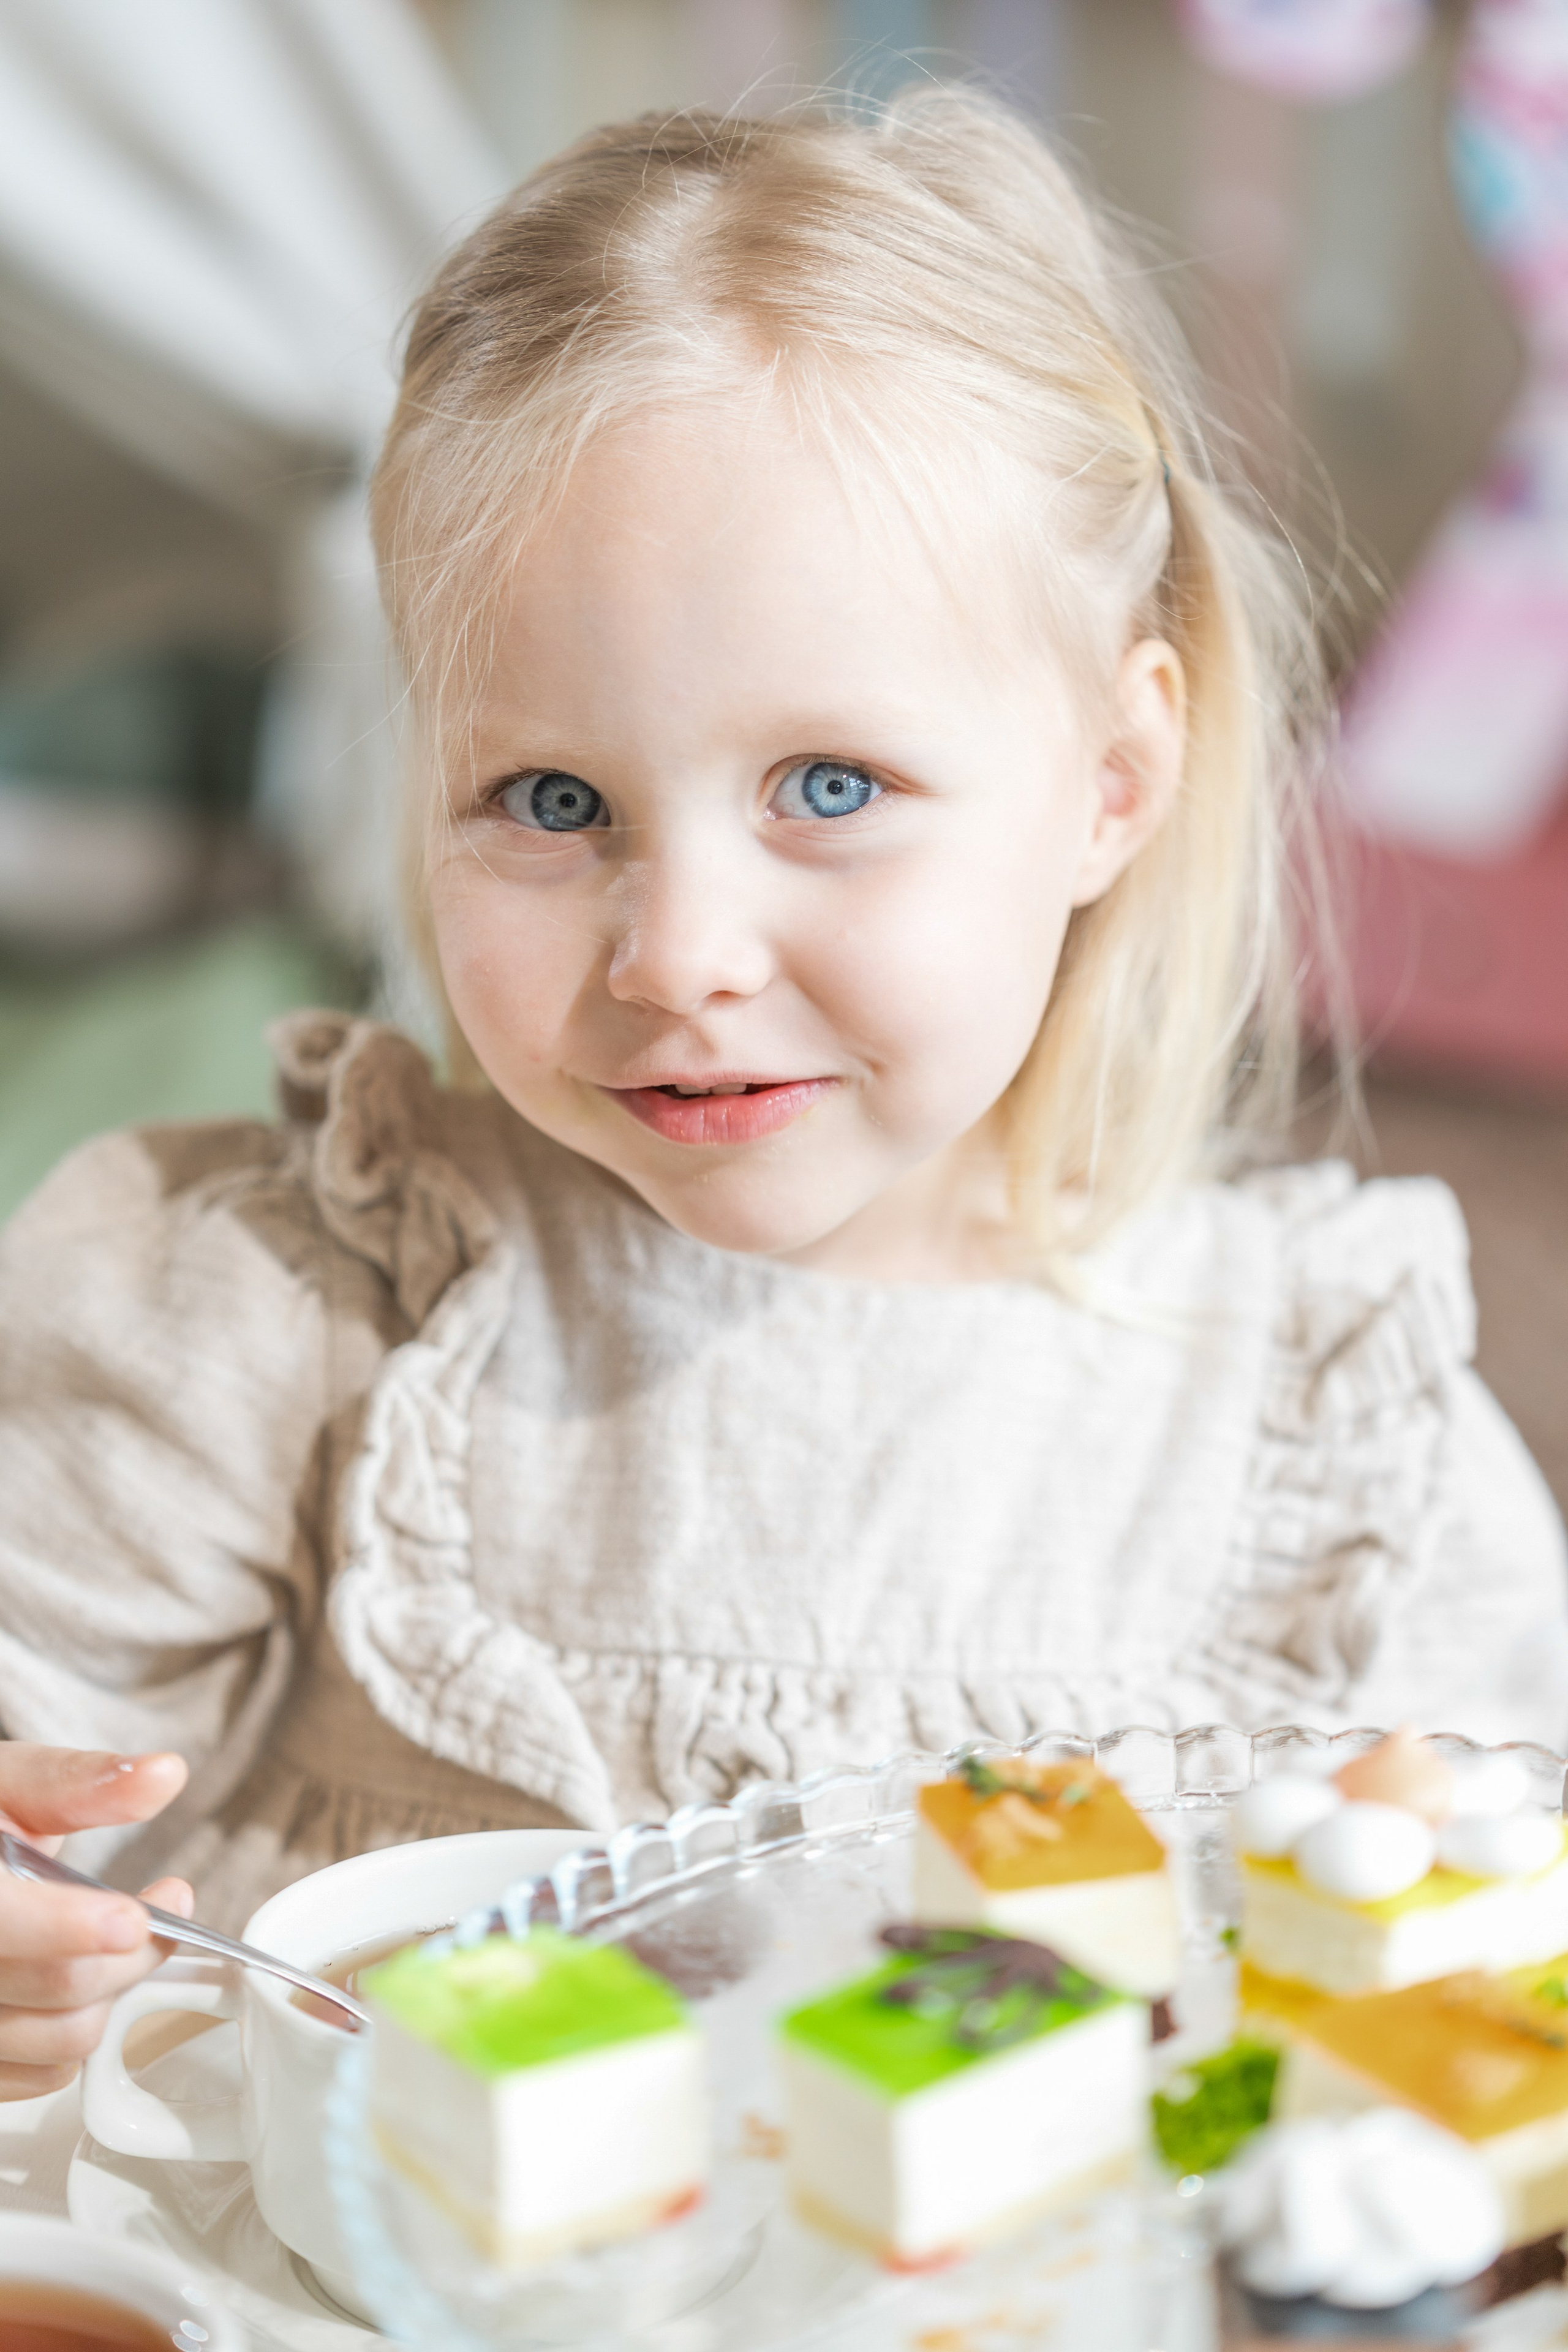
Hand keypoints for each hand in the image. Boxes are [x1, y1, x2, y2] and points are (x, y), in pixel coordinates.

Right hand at [0, 1744, 191, 2098]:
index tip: (134, 1916)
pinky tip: (78, 1979)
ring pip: (62, 2041)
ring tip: (117, 1942)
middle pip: (60, 1985)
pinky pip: (44, 2075)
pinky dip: (78, 2032)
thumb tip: (161, 1774)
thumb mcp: (5, 1785)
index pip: (5, 1922)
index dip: (73, 1926)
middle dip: (132, 1949)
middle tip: (160, 1909)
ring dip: (112, 1992)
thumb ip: (76, 1781)